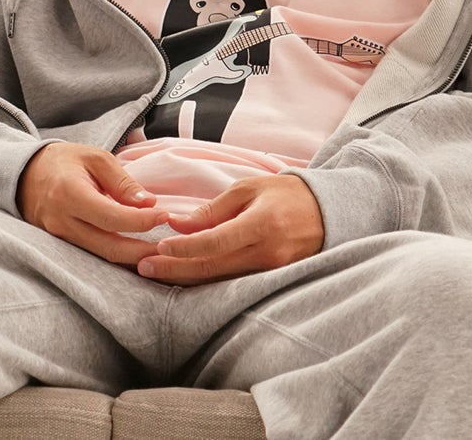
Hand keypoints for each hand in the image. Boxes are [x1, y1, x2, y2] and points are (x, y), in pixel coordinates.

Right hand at [16, 142, 169, 266]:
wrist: (26, 174)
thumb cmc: (65, 162)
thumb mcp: (95, 158)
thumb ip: (122, 181)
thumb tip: (148, 203)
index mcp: (70, 194)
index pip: (110, 217)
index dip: (140, 220)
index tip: (165, 215)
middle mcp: (62, 222)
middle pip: (108, 246)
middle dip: (142, 251)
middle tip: (170, 248)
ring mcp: (59, 238)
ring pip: (102, 257)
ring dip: (133, 259)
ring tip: (161, 255)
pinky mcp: (62, 246)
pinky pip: (94, 256)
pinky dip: (118, 257)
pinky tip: (139, 256)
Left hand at [138, 174, 323, 285]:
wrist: (328, 211)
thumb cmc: (286, 194)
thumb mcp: (250, 189)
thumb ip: (214, 209)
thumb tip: (179, 226)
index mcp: (262, 224)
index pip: (215, 243)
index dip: (183, 248)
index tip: (157, 247)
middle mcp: (268, 253)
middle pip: (212, 268)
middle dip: (175, 269)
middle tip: (143, 267)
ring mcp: (272, 271)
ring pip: (220, 280)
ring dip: (186, 277)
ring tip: (156, 273)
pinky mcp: (273, 280)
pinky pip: (234, 282)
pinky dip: (208, 279)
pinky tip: (186, 276)